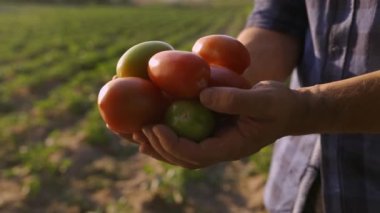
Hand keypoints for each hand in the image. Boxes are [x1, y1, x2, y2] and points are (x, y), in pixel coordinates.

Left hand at [133, 81, 309, 168]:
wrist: (287, 109)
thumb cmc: (279, 105)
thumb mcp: (264, 101)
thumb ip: (236, 100)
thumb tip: (202, 96)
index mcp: (231, 148)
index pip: (196, 155)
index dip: (172, 145)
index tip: (155, 128)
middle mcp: (219, 149)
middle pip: (182, 158)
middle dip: (158, 147)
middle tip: (137, 131)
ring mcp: (214, 141)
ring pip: (180, 150)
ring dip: (156, 143)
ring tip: (133, 132)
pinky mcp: (211, 130)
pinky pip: (185, 134)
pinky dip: (167, 130)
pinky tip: (151, 121)